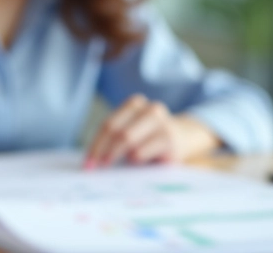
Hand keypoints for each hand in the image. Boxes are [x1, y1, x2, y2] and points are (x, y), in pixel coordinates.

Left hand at [85, 94, 219, 168]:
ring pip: (127, 138)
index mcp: (135, 104)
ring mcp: (160, 122)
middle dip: (101, 150)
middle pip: (116, 130)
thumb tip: (92, 161)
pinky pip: (142, 151)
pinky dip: (133, 160)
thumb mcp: (134, 134)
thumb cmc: (151, 140)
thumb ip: (116, 140)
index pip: (108, 125)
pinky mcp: (168, 139)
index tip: (87, 164)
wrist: (185, 140)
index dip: (95, 145)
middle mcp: (149, 109)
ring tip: (108, 167)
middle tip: (93, 168)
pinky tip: (134, 164)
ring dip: (115, 154)